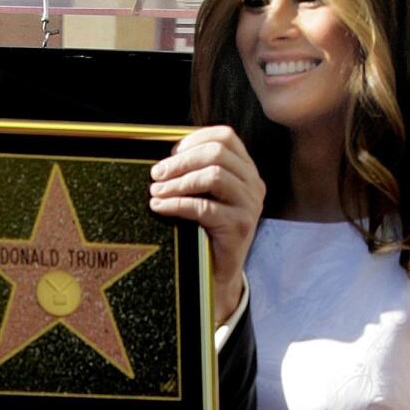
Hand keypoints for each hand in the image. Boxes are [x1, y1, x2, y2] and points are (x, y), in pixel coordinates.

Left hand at [148, 126, 263, 324]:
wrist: (217, 272)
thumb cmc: (205, 228)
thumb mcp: (205, 194)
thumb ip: (194, 172)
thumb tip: (164, 158)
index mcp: (246, 169)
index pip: (226, 136)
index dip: (195, 139)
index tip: (171, 152)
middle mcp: (253, 183)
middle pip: (217, 153)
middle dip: (181, 161)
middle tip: (156, 173)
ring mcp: (250, 205)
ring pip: (213, 176)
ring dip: (178, 181)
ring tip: (156, 191)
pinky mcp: (241, 226)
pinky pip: (204, 207)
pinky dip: (177, 203)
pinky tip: (160, 206)